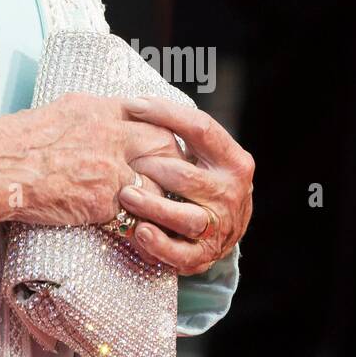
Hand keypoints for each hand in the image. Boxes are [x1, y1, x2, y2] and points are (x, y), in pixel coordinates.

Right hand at [0, 95, 184, 228]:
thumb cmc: (14, 140)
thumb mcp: (58, 112)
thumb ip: (90, 116)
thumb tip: (105, 121)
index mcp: (97, 109)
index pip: (149, 114)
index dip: (160, 131)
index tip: (162, 145)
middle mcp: (109, 134)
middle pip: (163, 145)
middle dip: (170, 162)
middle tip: (170, 177)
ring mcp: (108, 169)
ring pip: (157, 184)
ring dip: (159, 198)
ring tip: (158, 209)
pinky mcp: (100, 202)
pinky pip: (134, 214)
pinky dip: (139, 224)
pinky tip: (138, 231)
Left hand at [117, 96, 253, 275]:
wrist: (224, 227)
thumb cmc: (200, 177)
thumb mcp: (200, 152)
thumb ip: (177, 129)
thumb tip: (133, 100)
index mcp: (233, 160)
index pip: (201, 128)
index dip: (165, 113)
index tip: (132, 105)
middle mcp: (231, 194)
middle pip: (187, 176)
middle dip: (151, 167)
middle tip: (121, 160)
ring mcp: (220, 227)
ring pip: (186, 218)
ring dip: (153, 207)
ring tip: (126, 196)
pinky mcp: (205, 256)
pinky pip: (182, 254)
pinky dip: (160, 245)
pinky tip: (139, 232)